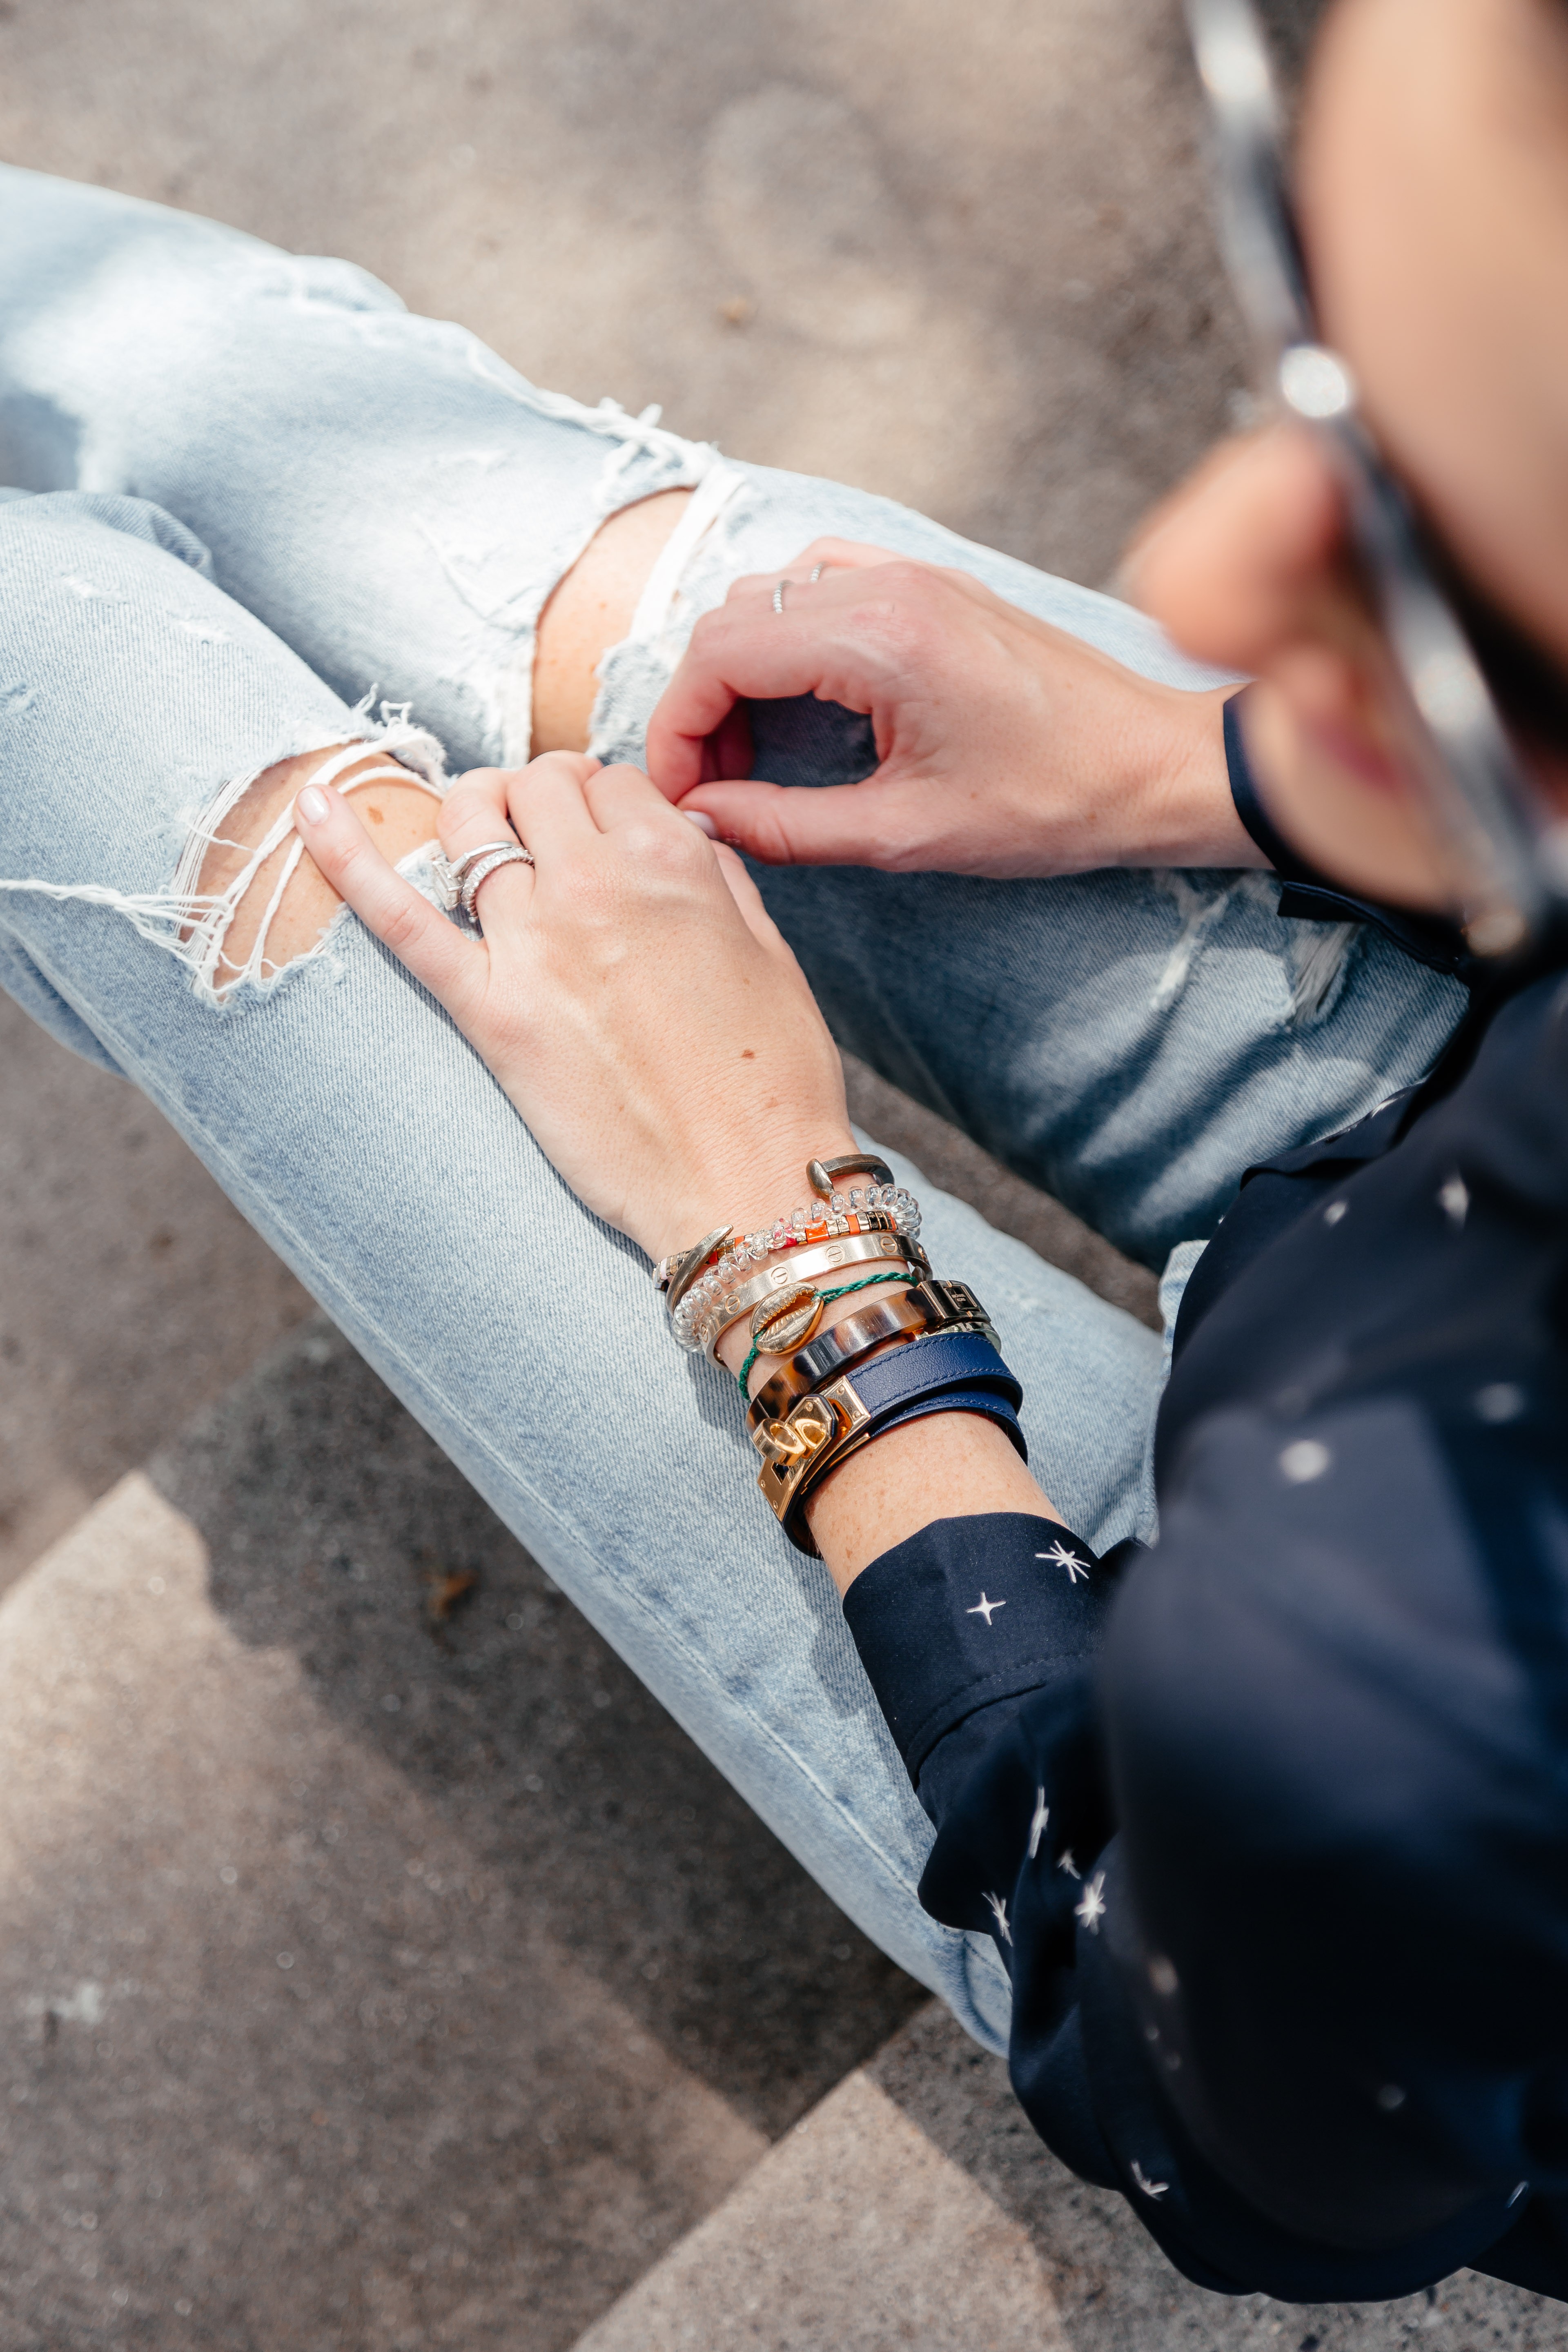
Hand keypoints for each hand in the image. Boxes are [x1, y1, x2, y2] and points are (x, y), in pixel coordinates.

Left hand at [292, 754, 856, 1262]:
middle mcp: (596, 885)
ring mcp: (535, 945)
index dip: (607, 800)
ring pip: (473, 824)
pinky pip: (402, 919)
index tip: (608, 832)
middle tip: (548, 832)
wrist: (746, 1183)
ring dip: (474, 812)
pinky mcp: (490, 1013)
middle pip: (537, 784)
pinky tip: (312, 807)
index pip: (612, 779)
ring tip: (480, 829)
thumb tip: (680, 836)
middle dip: (540, 794)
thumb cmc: (774, 1081)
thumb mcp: (770, 956)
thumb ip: (720, 880)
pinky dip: (348, 856)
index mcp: (674, 864)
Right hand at [645, 539, 1256, 876]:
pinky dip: (787, 639)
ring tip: (755, 753)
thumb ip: (788, 826)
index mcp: (879, 636)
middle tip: (715, 785)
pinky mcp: (932, 583)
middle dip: (700, 704)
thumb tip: (704, 819)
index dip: (676, 727)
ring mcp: (913, 572)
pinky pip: (820, 583)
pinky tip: (804, 704)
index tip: (681, 794)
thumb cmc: (1055, 802)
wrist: (1158, 766)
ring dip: (740, 669)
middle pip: (732, 617)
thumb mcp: (907, 835)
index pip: (718, 652)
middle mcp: (889, 583)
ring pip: (769, 594)